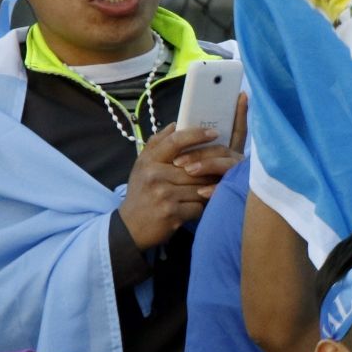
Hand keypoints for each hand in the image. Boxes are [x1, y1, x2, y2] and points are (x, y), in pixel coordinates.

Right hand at [117, 124, 230, 249]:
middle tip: (221, 170)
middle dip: (210, 170)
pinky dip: (200, 208)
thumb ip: (157, 144)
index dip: (197, 135)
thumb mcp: (143, 166)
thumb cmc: (141, 192)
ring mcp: (164, 195)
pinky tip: (193, 208)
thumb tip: (176, 124)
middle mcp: (155, 175)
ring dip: (207, 190)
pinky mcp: (173, 213)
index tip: (214, 133)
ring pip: (201, 187)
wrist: (131, 226)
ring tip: (206, 191)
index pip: (175, 141)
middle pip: (196, 167)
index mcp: (148, 161)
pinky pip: (199, 206)